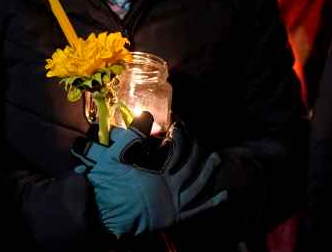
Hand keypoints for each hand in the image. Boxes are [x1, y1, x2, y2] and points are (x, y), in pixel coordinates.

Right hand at [72, 114, 227, 237]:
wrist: (106, 216)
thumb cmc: (109, 185)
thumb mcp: (116, 155)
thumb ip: (133, 136)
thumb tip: (147, 115)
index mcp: (157, 170)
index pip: (176, 149)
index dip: (180, 136)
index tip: (178, 126)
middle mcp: (170, 184)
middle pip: (190, 164)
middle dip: (196, 149)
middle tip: (197, 138)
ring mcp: (174, 201)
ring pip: (198, 184)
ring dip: (209, 170)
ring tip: (217, 158)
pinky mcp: (175, 216)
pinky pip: (198, 209)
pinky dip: (212, 203)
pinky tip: (225, 195)